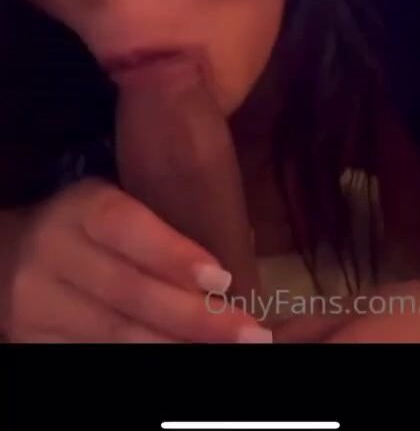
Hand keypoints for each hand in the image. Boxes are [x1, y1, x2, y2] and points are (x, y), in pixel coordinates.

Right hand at [4, 177, 271, 342]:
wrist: (15, 257)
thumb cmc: (89, 226)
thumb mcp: (117, 207)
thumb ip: (159, 231)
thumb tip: (229, 270)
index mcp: (81, 207)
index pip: (126, 228)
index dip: (173, 255)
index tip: (224, 279)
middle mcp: (53, 252)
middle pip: (128, 291)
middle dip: (194, 317)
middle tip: (249, 333)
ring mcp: (38, 302)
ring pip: (115, 334)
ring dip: (177, 347)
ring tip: (227, 350)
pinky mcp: (34, 340)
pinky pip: (97, 356)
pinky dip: (146, 360)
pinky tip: (183, 358)